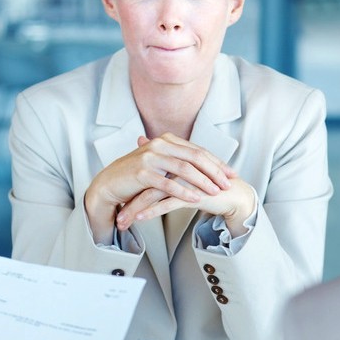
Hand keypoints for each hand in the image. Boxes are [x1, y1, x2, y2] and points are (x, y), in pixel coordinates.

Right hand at [84, 133, 235, 243]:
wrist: (109, 183)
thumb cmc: (136, 175)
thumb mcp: (159, 162)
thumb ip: (179, 160)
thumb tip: (205, 165)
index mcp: (166, 140)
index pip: (198, 150)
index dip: (217, 162)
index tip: (230, 173)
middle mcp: (159, 144)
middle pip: (195, 156)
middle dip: (215, 171)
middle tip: (228, 183)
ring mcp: (150, 157)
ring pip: (184, 169)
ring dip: (203, 181)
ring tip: (216, 192)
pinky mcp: (142, 173)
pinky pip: (167, 184)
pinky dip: (184, 191)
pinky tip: (196, 199)